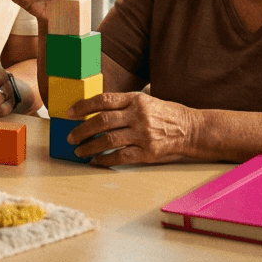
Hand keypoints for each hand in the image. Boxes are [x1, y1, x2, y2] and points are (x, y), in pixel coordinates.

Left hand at [65, 92, 198, 166]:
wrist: (191, 129)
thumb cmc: (165, 114)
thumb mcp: (145, 100)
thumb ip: (123, 104)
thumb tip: (94, 111)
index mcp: (136, 99)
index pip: (103, 100)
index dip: (83, 106)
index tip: (70, 114)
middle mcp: (138, 115)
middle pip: (102, 121)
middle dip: (82, 130)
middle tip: (70, 137)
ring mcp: (143, 134)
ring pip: (108, 140)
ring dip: (90, 147)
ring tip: (79, 151)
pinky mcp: (148, 152)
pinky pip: (121, 156)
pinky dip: (105, 160)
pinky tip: (96, 161)